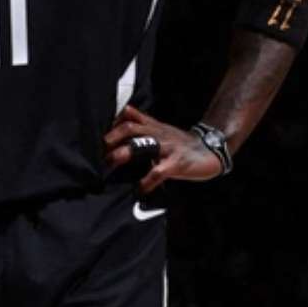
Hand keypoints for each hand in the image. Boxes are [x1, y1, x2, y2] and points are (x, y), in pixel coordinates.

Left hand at [104, 104, 224, 193]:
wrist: (210, 149)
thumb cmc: (179, 142)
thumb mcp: (160, 129)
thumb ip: (142, 125)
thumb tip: (120, 121)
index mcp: (152, 126)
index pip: (129, 116)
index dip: (113, 122)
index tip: (97, 133)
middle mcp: (157, 133)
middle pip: (131, 128)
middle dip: (113, 137)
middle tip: (100, 150)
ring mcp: (167, 147)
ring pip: (143, 145)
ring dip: (124, 152)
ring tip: (110, 163)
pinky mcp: (177, 163)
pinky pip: (159, 172)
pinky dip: (147, 181)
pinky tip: (139, 190)